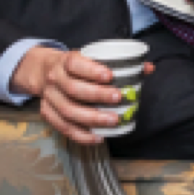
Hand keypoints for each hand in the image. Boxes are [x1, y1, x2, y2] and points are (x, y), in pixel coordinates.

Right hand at [11, 47, 153, 144]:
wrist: (45, 71)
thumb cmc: (77, 66)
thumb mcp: (92, 58)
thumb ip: (119, 62)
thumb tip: (148, 68)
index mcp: (66, 61)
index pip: (75, 64)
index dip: (92, 71)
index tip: (110, 76)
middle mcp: (55, 79)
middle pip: (73, 89)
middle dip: (97, 95)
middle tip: (118, 98)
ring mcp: (49, 97)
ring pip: (68, 111)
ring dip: (91, 118)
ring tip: (113, 120)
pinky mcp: (47, 113)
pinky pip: (62, 127)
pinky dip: (81, 135)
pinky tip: (98, 136)